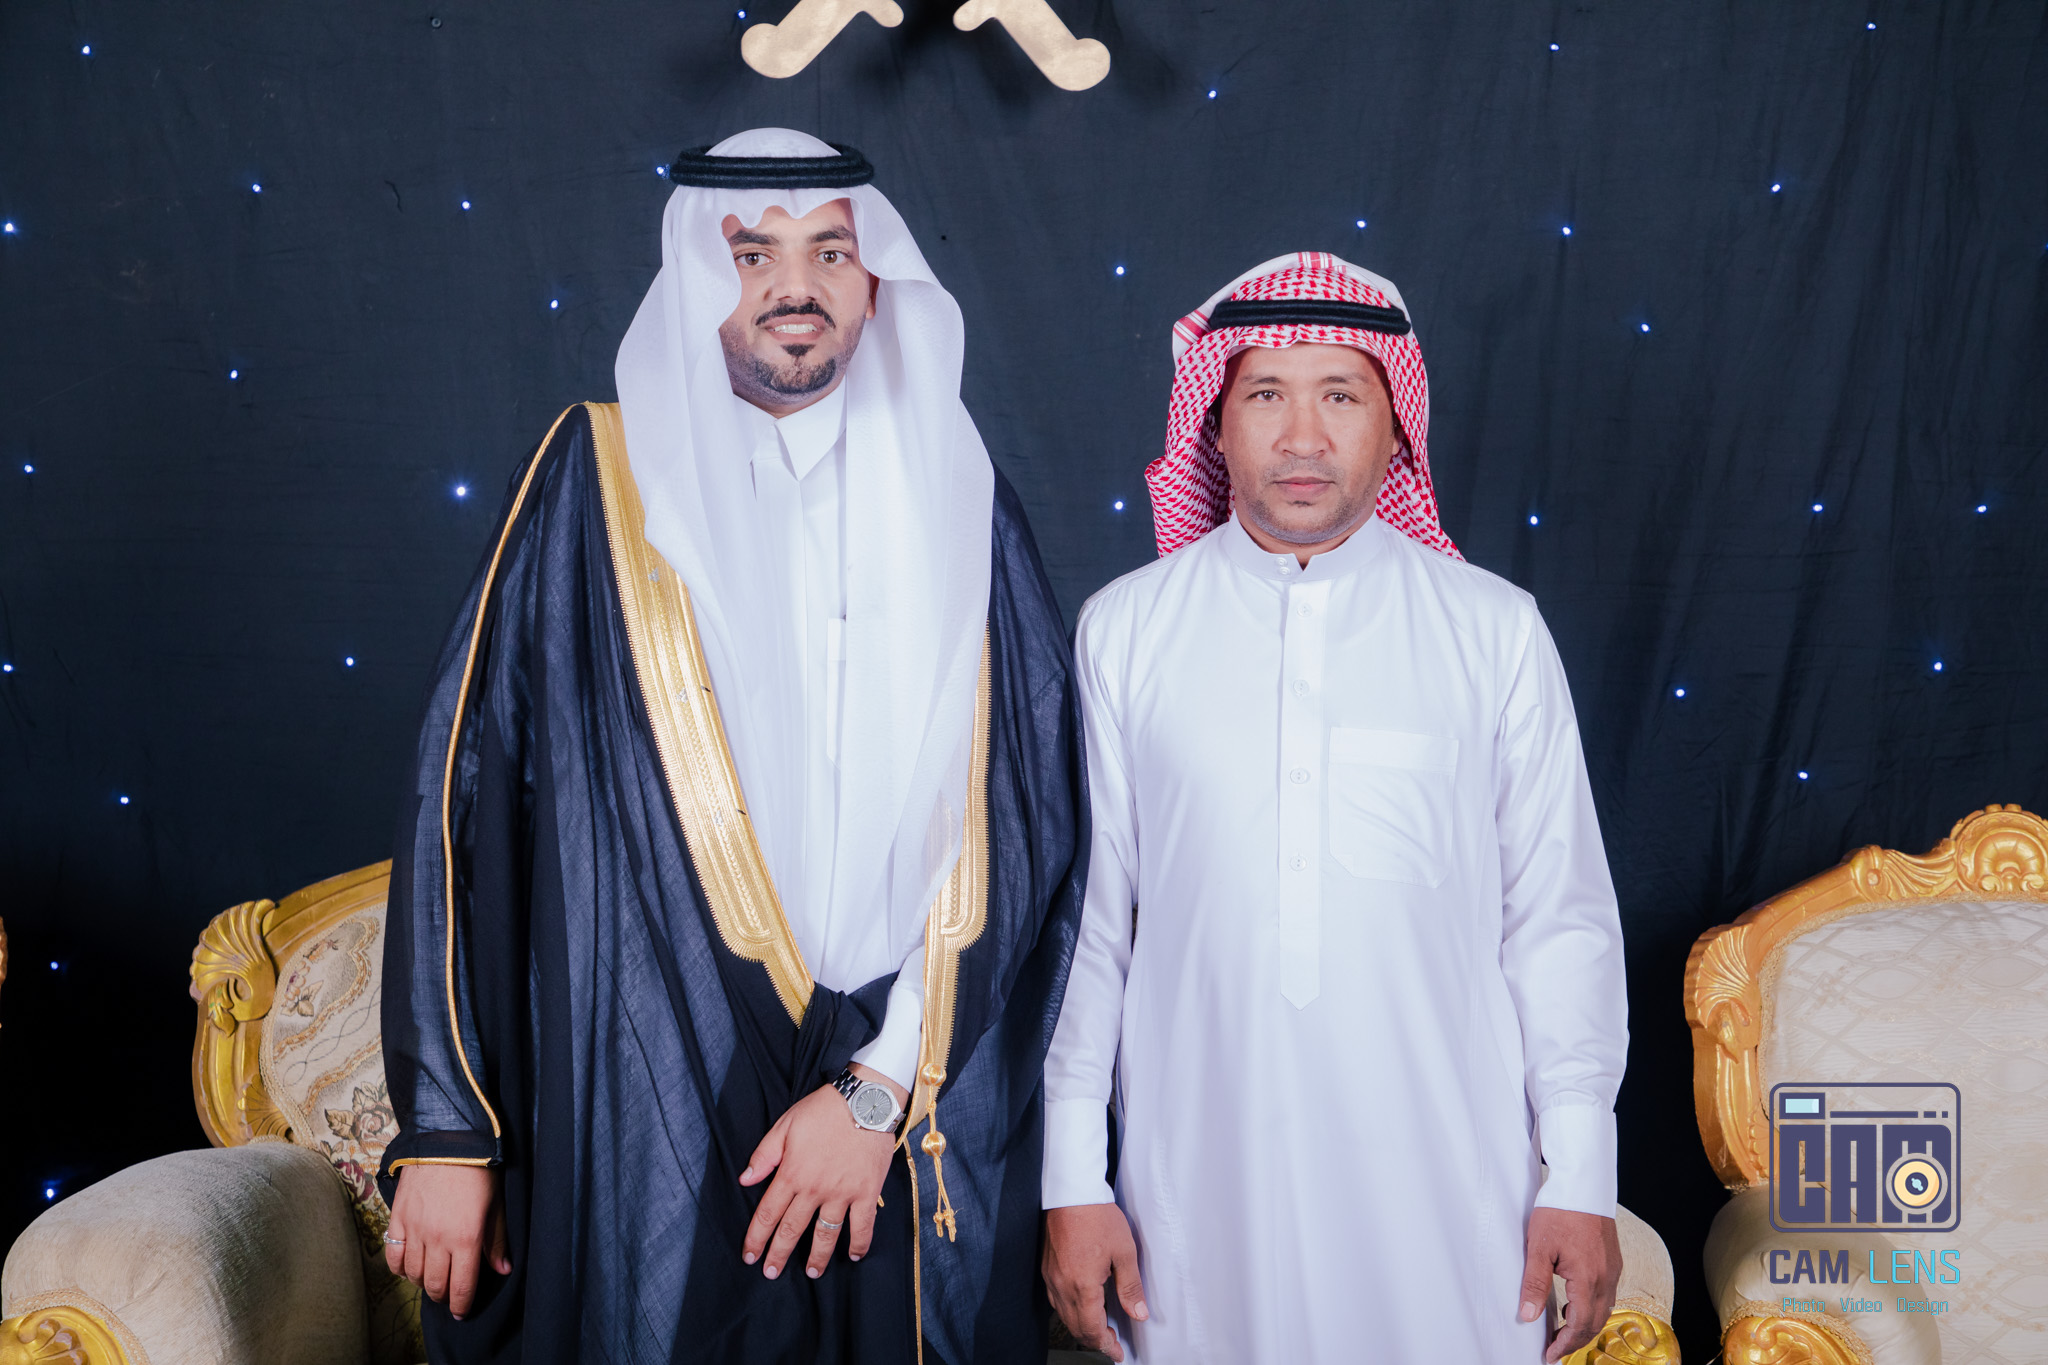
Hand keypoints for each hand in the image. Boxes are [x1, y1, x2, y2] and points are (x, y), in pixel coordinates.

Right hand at [385, 1164, 510, 1320]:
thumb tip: (502, 1270)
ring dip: (422, 1282)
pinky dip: (400, 1268)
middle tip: (448, 1296)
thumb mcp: (496, 1205)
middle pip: (435, 1284)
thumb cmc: (478, 1171)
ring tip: (432, 1278)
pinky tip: (409, 1266)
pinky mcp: (397, 1219)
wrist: (447, 1140)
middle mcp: (438, 1239)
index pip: (461, 1286)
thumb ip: (497, 1241)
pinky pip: (392, 1255)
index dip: (461, 1305)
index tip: (461, 1312)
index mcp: (466, 1238)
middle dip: (443, 1296)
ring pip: (412, 1274)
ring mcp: (414, 1230)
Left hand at [740, 1064, 904, 1279]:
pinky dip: (859, 1244)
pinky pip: (863, 1226)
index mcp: (792, 1173)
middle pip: (791, 1230)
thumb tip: (744, 1180)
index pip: (768, 1213)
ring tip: (811, 1273)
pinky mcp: (867, 1192)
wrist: (866, 1100)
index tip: (750, 1256)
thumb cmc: (824, 1109)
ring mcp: (842, 1193)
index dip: (756, 1238)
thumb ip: (764, 1155)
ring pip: (825, 1234)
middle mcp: (814, 1189)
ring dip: (817, 1257)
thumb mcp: (786, 1125)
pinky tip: (853, 1255)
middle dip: (778, 1254)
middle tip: (771, 1273)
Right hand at [1043, 1203, 1148, 1362]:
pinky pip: (1056, 1301)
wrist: (1070, 1193)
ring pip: (1064, 1316)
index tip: (1116, 1352)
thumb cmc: (1096, 1216)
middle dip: (1094, 1341)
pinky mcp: (1047, 1269)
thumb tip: (1139, 1313)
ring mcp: (1051, 1278)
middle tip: (1111, 1346)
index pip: (1092, 1329)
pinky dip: (1070, 1312)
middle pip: (1076, 1327)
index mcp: (1082, 1285)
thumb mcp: (1124, 1251)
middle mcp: (1062, 1286)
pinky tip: (1082, 1307)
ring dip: (1082, 1328)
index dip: (1105, 1345)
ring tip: (1100, 1329)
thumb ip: (1130, 1286)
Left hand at [1518, 1206, 1620, 1362]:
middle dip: (1575, 1340)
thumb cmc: (1559, 1211)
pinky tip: (1573, 1303)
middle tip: (1555, 1349)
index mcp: (1588, 1279)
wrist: (1583, 1184)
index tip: (1550, 1355)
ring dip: (1585, 1325)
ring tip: (1561, 1331)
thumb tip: (1528, 1316)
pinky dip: (1592, 1307)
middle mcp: (1606, 1278)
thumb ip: (1534, 1284)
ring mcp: (1613, 1270)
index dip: (1564, 1344)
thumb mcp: (1539, 1248)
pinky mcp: (1613, 1261)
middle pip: (1594, 1323)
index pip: (1579, 1325)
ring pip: (1603, 1310)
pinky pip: (1606, 1294)